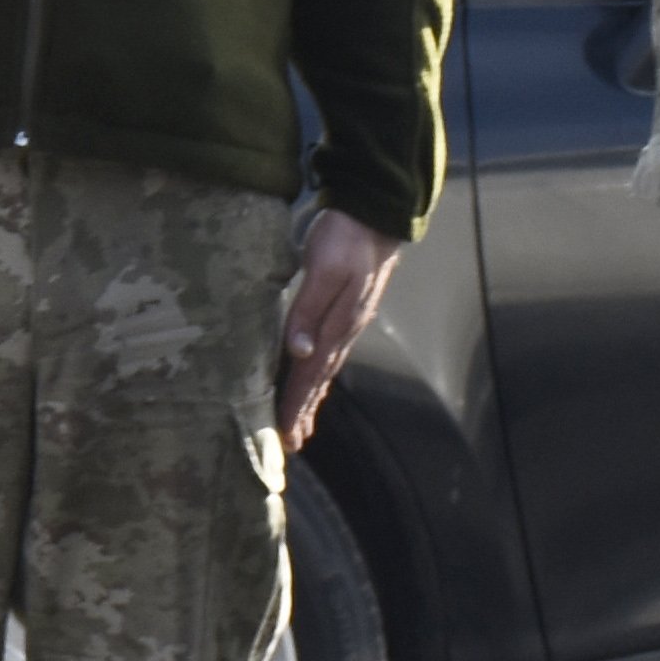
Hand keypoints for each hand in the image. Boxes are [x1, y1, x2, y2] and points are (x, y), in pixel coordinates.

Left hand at [277, 208, 401, 450]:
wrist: (374, 216)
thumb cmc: (345, 238)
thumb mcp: (324, 270)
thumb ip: (309, 310)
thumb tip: (299, 352)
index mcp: (338, 325)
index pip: (310, 374)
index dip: (296, 404)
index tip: (285, 435)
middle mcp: (344, 331)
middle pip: (319, 379)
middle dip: (304, 412)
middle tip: (292, 444)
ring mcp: (347, 323)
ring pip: (324, 369)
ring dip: (311, 398)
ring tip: (302, 425)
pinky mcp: (345, 313)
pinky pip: (328, 353)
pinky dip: (318, 375)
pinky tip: (313, 379)